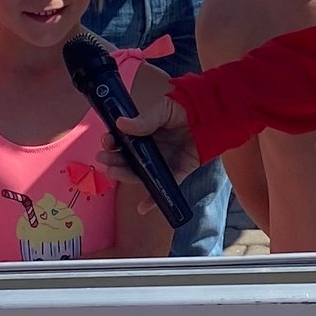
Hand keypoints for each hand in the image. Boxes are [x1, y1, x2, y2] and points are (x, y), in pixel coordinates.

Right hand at [99, 63, 201, 198]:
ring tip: (113, 173)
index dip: (113, 142)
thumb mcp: (163, 110)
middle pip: (130, 160)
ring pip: (142, 173)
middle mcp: (153, 149)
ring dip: (126, 176)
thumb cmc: (186, 107)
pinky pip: (166, 187)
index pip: (124, 141)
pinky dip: (154, 199)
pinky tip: (142, 208)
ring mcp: (165, 161)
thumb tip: (120, 124)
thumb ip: (144, 120)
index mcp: (146, 133)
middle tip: (104, 160)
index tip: (106, 142)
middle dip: (115, 160)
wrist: (212, 113)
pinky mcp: (179, 171)